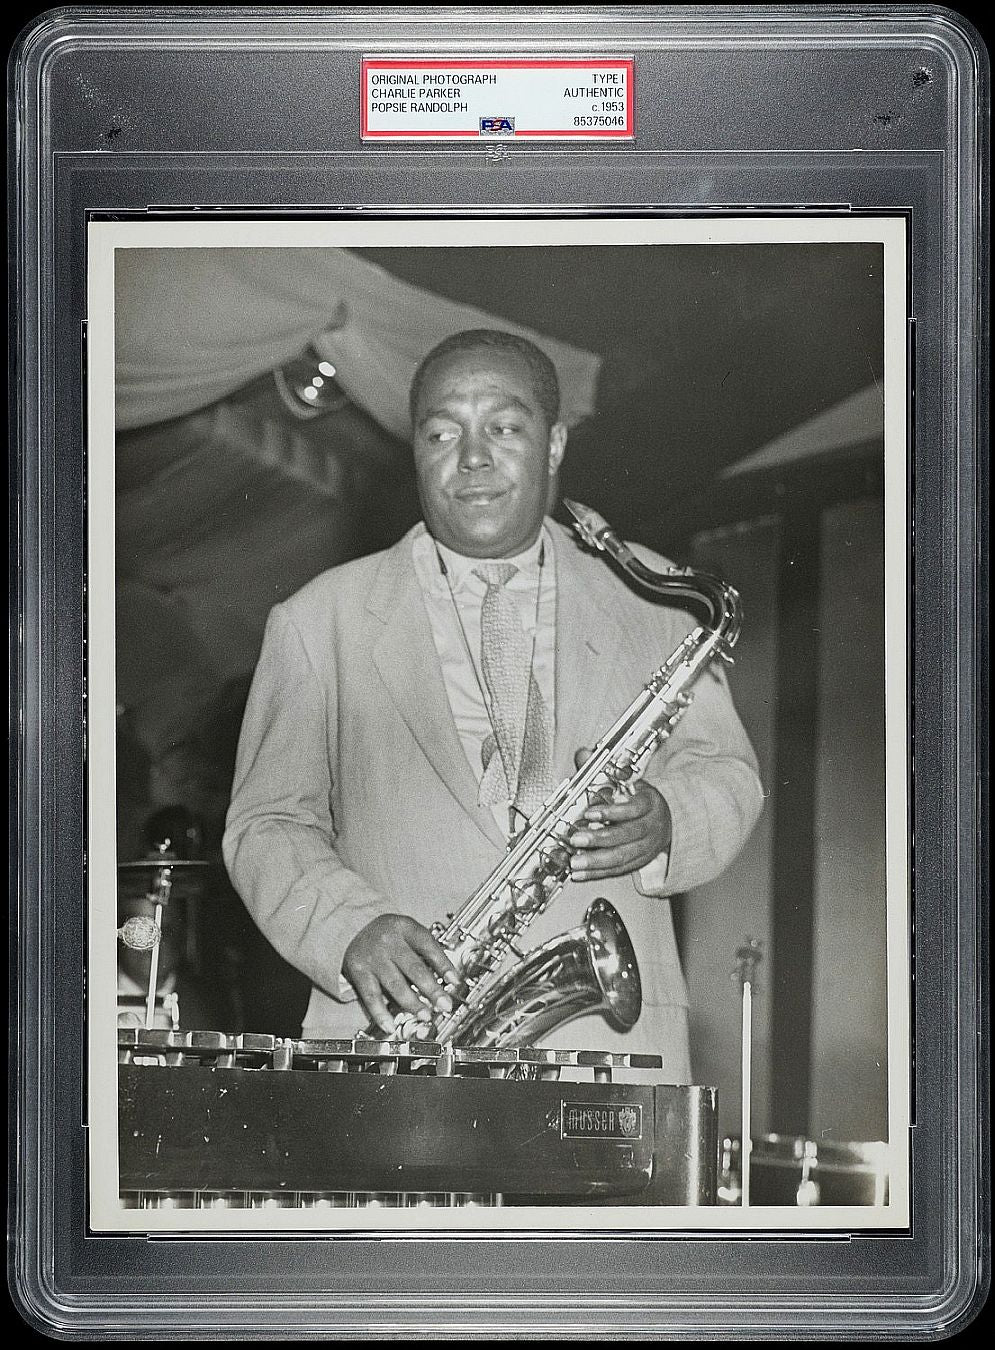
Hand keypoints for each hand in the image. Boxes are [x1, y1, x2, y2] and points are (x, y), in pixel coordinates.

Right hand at [343, 914, 459, 1035]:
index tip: (455, 981)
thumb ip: (424, 951)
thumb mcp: (407, 932)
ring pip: (395, 984)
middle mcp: (388, 941)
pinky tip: (390, 1025)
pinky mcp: (359, 972)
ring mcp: (373, 958)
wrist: (354, 928)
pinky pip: (371, 996)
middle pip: (414, 967)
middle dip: (432, 989)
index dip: (443, 965)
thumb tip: (447, 979)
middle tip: (444, 1004)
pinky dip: (381, 1013)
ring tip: (425, 1015)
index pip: (428, 945)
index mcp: (405, 927)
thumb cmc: (388, 934)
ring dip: (412, 1003)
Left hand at [567, 748, 671, 881]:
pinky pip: (618, 870)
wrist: (669, 820)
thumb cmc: (641, 799)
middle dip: (599, 839)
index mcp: (650, 803)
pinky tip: (580, 873)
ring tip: (575, 862)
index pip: (634, 808)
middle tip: (576, 839)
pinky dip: (598, 872)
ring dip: (596, 861)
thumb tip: (583, 754)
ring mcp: (647, 847)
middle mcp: (651, 827)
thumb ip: (602, 769)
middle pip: (627, 835)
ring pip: (623, 857)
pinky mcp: (639, 862)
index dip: (612, 811)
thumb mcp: (627, 781)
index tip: (590, 813)